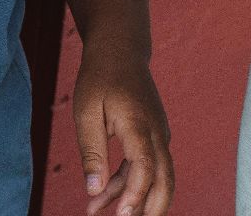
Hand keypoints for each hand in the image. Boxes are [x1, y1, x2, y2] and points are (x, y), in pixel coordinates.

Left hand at [72, 43, 173, 215]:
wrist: (120, 50)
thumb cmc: (99, 78)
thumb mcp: (85, 112)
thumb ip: (91, 152)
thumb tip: (93, 190)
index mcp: (139, 123)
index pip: (146, 167)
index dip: (136, 194)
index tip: (121, 215)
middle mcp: (157, 132)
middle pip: (165, 180)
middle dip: (150, 208)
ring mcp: (158, 135)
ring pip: (156, 176)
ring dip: (131, 197)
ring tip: (95, 210)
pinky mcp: (153, 137)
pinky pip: (146, 166)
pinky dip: (128, 182)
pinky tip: (103, 194)